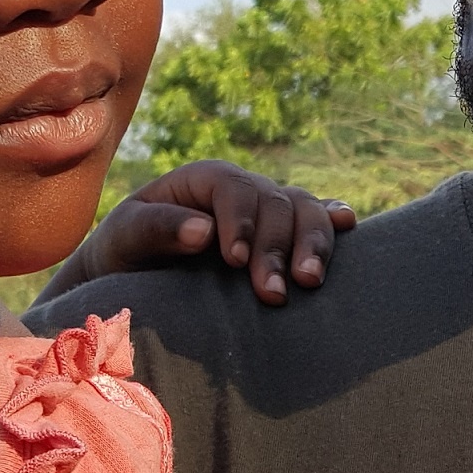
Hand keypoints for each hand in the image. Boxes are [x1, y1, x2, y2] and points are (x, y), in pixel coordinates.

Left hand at [71, 162, 355, 304]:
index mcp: (205, 179)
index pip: (234, 188)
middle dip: (278, 246)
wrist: (138, 276)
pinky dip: (334, 220)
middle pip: (276, 202)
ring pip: (306, 210)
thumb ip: (157, 229)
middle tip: (272, 294)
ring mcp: (270, 210)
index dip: (241, 221)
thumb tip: (203, 229)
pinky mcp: (286, 234)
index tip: (234, 261)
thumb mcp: (125, 237)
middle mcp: (244, 189)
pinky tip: (348, 227)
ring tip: (310, 282)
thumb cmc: (125, 254)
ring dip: (313, 243)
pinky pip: (319, 217)